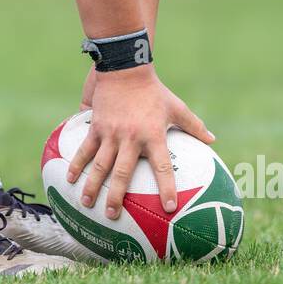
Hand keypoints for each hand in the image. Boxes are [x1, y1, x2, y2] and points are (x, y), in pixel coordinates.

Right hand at [66, 66, 214, 218]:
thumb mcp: (177, 107)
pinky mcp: (96, 127)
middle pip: (123, 172)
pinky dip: (77, 164)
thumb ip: (194, 126)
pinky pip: (85, 149)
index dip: (166, 187)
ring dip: (92, 185)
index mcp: (153, 135)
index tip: (169, 207)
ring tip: (87, 203)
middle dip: (117, 195)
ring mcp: (111, 133)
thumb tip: (212, 141)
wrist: (125, 69)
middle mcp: (131, 138)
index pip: (162, 166)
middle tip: (112, 214)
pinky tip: (70, 178)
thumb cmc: (154, 90)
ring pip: (100, 164)